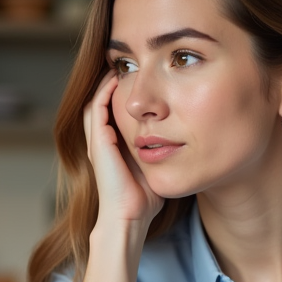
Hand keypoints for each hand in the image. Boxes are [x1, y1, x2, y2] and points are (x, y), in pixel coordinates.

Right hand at [83, 73, 163, 228]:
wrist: (129, 216)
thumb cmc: (144, 199)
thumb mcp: (155, 166)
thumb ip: (162, 152)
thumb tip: (186, 141)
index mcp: (112, 146)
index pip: (112, 111)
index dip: (122, 93)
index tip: (138, 79)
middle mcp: (101, 141)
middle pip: (100, 102)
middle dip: (111, 83)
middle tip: (125, 65)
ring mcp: (97, 141)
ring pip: (95, 101)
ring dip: (105, 82)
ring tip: (119, 66)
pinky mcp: (98, 142)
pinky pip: (97, 108)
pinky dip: (105, 91)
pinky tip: (116, 79)